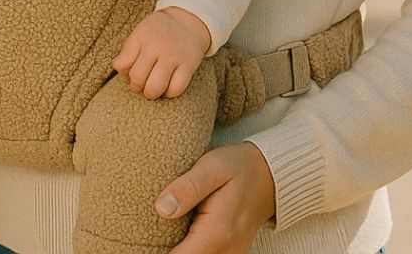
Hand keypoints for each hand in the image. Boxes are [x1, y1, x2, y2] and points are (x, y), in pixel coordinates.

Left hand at [112, 6, 211, 98]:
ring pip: (155, 87)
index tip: (131, 72)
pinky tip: (168, 86)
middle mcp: (157, 45)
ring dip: (151, 93)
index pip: (123, 65)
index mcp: (142, 36)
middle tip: (142, 83)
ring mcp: (174, 55)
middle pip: (138, 78)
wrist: (187, 21)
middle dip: (137, 86)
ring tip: (153, 88)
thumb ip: (127, 52)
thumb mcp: (140, 34)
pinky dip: (169, 93)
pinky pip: (175, 89)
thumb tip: (119, 69)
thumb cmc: (158, 32)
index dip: (125, 74)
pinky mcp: (189, 65)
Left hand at [156, 142, 275, 253]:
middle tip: (150, 235)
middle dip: (166, 250)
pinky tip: (182, 238)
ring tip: (163, 236)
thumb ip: (188, 187)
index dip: (156, 251)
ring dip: (180, 251)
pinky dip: (193, 250)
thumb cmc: (238, 167)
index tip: (143, 241)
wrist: (269, 174)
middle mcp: (226, 252)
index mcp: (217, 233)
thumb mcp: (212, 166)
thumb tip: (161, 208)